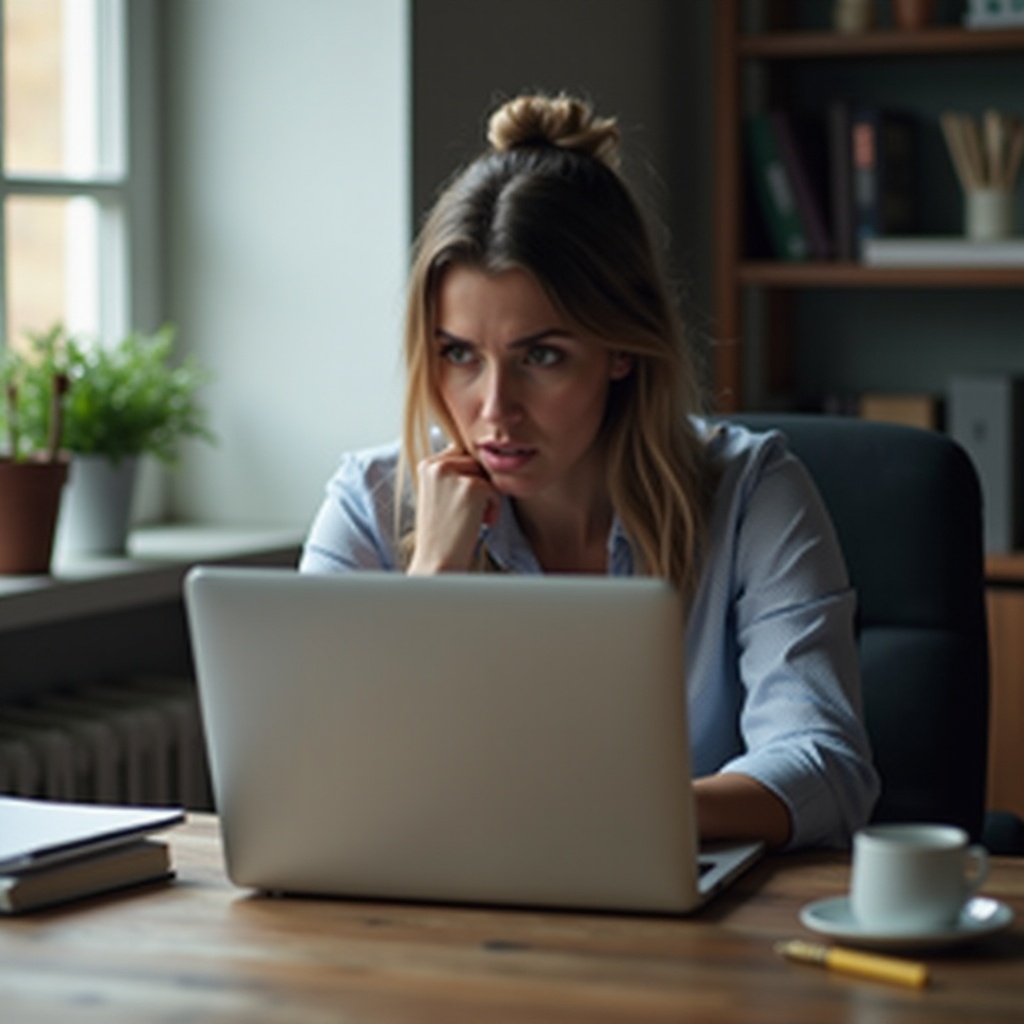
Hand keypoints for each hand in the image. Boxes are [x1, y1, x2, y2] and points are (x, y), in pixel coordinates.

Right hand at [407, 446, 500, 573]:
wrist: (437, 562)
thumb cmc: (442, 533)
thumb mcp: (439, 495)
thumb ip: (453, 475)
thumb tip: (481, 459)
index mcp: (427, 465)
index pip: (461, 456)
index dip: (468, 479)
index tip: (461, 503)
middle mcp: (437, 465)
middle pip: (475, 463)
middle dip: (479, 486)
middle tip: (469, 513)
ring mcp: (454, 475)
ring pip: (486, 475)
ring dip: (487, 497)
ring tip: (474, 518)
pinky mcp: (472, 487)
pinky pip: (495, 490)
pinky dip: (494, 508)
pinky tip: (481, 523)